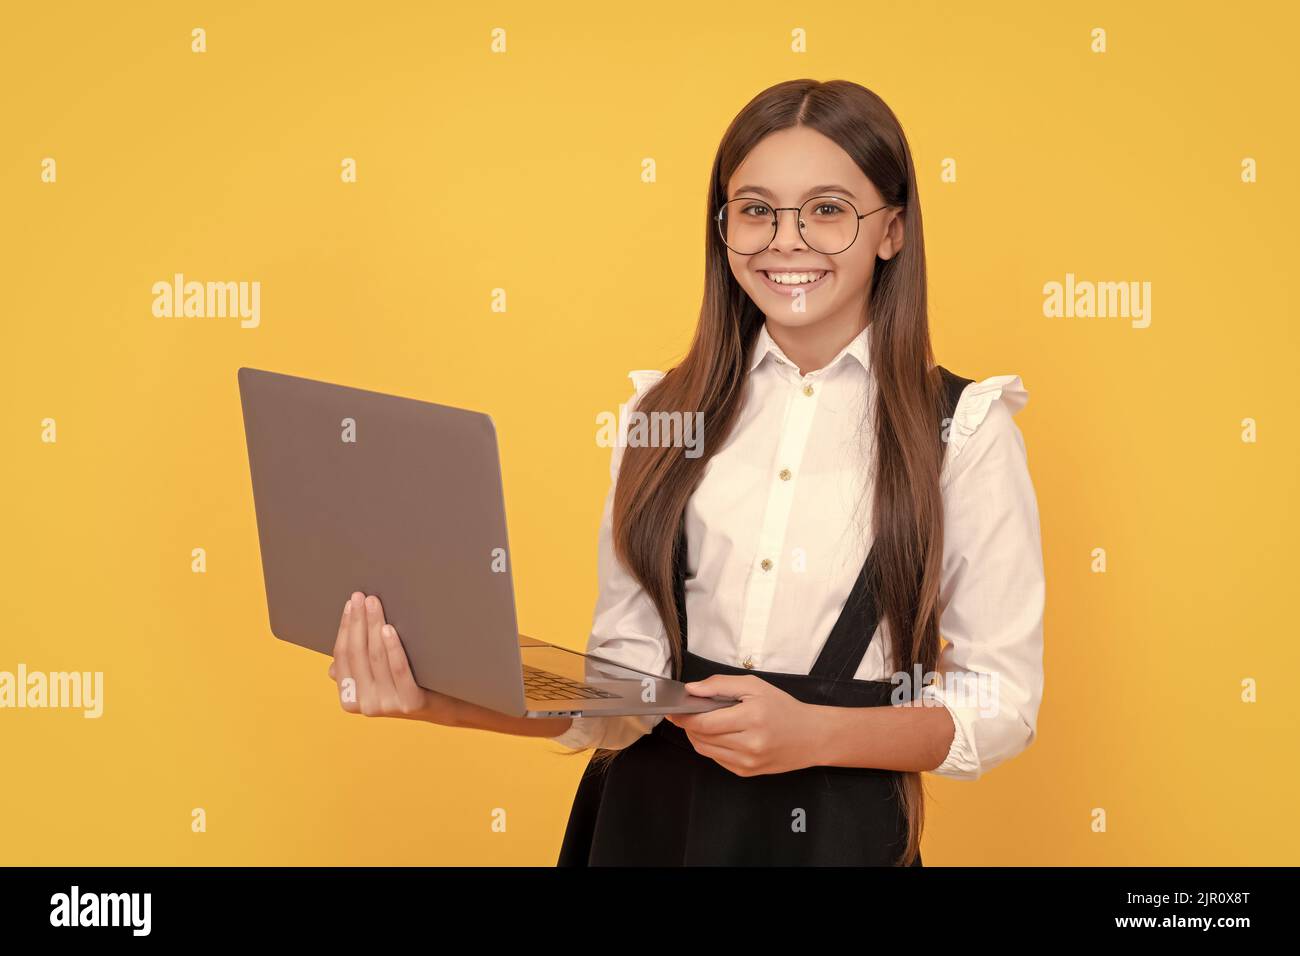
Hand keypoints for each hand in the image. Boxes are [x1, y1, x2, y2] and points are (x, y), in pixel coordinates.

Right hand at [328, 591, 454, 723]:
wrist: (443, 706)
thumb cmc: (406, 684)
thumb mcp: (377, 678)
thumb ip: (357, 669)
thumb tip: (337, 657)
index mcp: (350, 700)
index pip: (343, 657)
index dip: (345, 628)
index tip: (351, 604)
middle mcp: (366, 706)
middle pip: (358, 654)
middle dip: (358, 622)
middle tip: (361, 597)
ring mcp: (388, 706)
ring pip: (376, 658)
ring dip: (373, 626)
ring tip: (374, 605)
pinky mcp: (410, 703)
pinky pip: (398, 669)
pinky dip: (393, 647)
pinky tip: (390, 628)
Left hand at [665, 675, 823, 775]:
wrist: (811, 736)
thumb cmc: (783, 708)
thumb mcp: (754, 686)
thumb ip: (720, 684)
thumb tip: (691, 690)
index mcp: (751, 718)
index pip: (704, 722)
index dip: (684, 716)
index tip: (676, 708)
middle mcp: (749, 744)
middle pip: (701, 737)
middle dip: (689, 724)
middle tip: (688, 712)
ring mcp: (748, 762)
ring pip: (705, 750)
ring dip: (697, 736)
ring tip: (703, 722)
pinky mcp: (746, 772)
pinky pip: (717, 759)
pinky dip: (711, 746)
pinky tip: (720, 735)